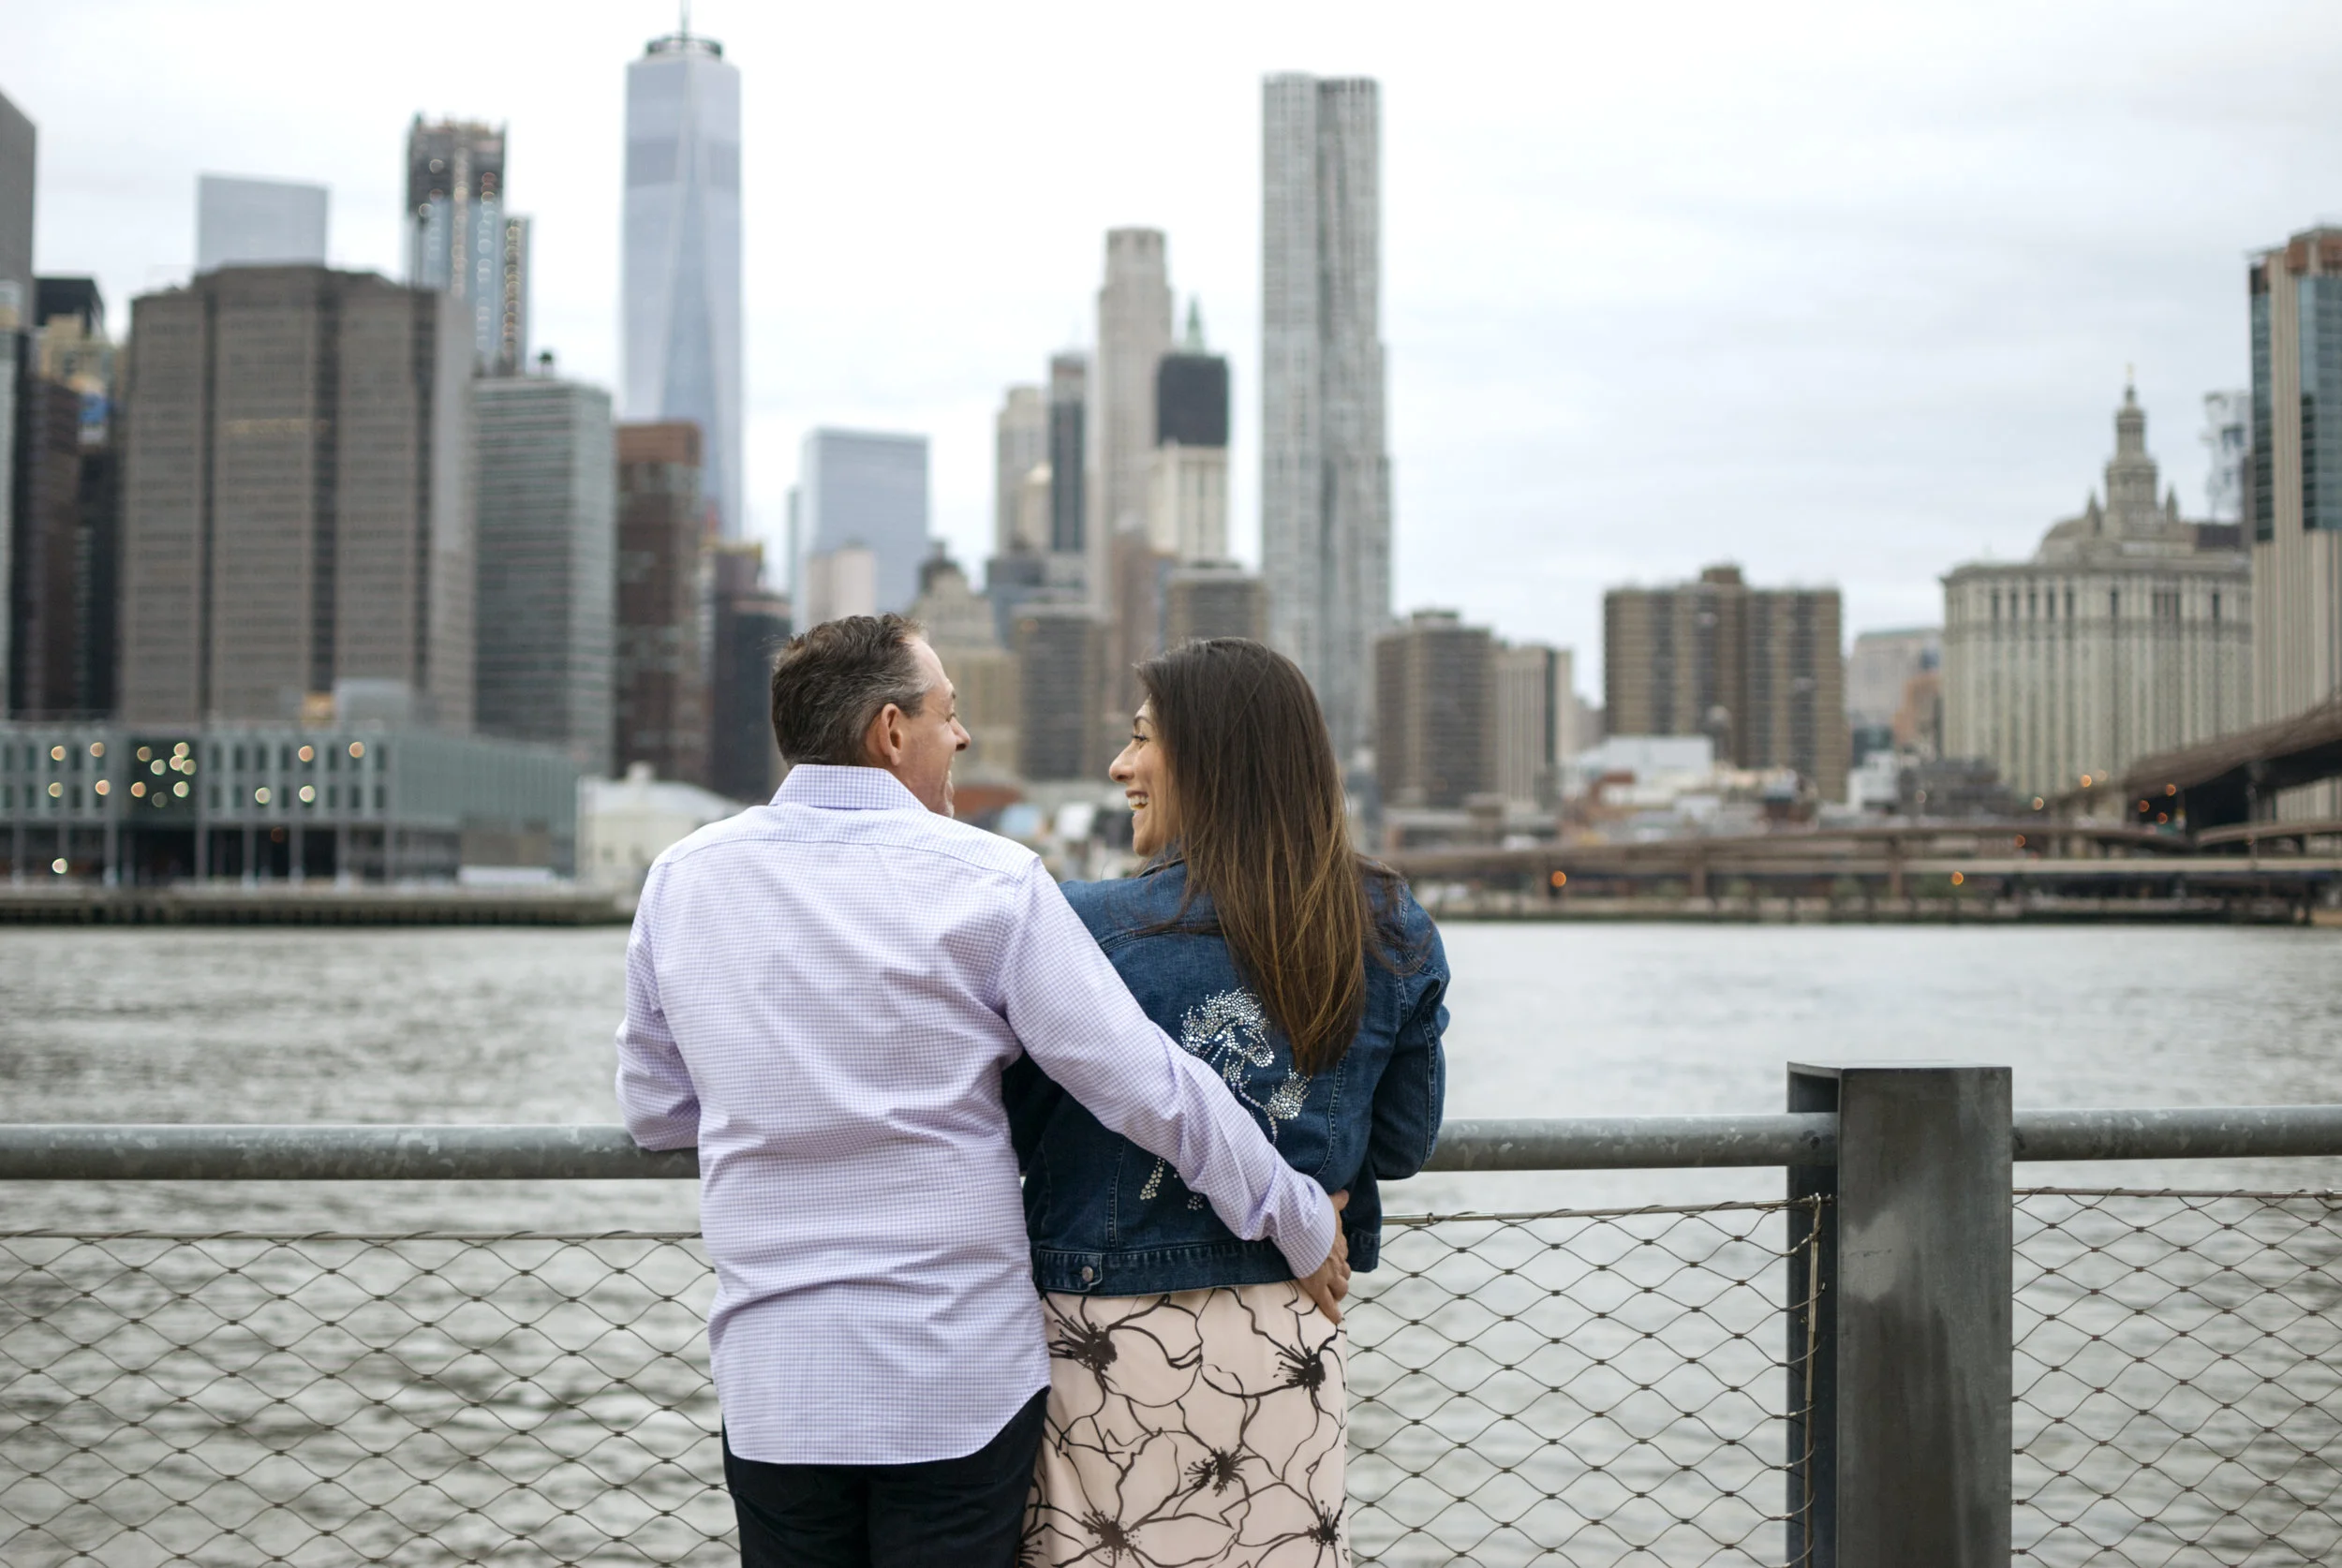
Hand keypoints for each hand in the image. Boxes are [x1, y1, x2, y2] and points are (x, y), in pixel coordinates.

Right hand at [1296, 1190, 1351, 1324]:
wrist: (1302, 1224)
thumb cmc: (1313, 1212)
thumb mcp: (1328, 1203)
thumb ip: (1338, 1200)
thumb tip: (1345, 1193)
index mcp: (1338, 1241)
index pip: (1342, 1254)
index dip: (1338, 1259)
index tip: (1334, 1260)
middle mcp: (1338, 1259)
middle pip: (1345, 1273)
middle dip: (1340, 1278)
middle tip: (1334, 1281)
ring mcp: (1329, 1274)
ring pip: (1341, 1288)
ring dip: (1338, 1293)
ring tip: (1333, 1298)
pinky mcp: (1318, 1286)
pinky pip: (1327, 1303)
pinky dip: (1332, 1313)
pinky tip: (1335, 1320)